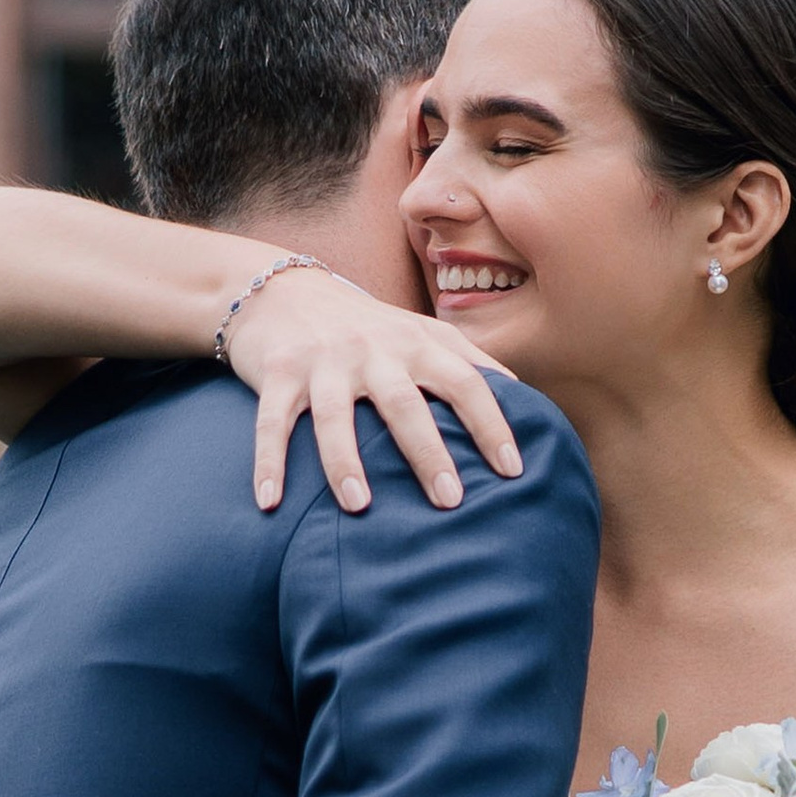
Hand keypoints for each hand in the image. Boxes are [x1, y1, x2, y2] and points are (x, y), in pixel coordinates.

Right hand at [226, 266, 524, 516]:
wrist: (280, 289)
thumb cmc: (363, 325)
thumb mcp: (418, 330)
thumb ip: (466, 359)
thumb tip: (527, 396)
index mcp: (415, 342)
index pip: (465, 382)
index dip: (492, 423)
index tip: (513, 470)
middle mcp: (372, 351)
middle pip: (405, 404)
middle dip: (429, 452)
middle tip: (450, 500)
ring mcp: (323, 363)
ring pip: (336, 417)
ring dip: (345, 463)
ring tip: (360, 507)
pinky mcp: (278, 374)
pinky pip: (272, 424)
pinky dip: (268, 464)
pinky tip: (269, 504)